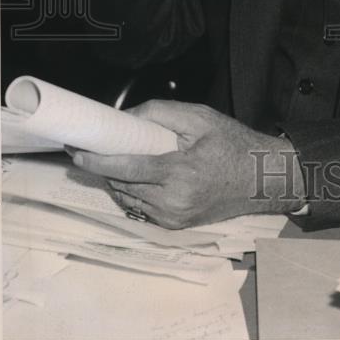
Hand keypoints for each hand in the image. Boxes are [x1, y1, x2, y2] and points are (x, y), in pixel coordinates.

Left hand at [68, 100, 306, 228]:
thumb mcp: (200, 118)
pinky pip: (141, 208)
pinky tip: (138, 175)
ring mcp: (172, 218)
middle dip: (104, 166)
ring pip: (127, 198)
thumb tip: (125, 117)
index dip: (96, 159)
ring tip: (117, 159)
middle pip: (120, 184)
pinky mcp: (175, 226)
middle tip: (93, 147)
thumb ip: (160, 113)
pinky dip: (133, 191)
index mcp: (179, 173)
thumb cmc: (233, 144)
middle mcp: (172, 202)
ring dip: (117, 179)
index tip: (77, 149)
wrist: (262, 179)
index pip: (125, 167)